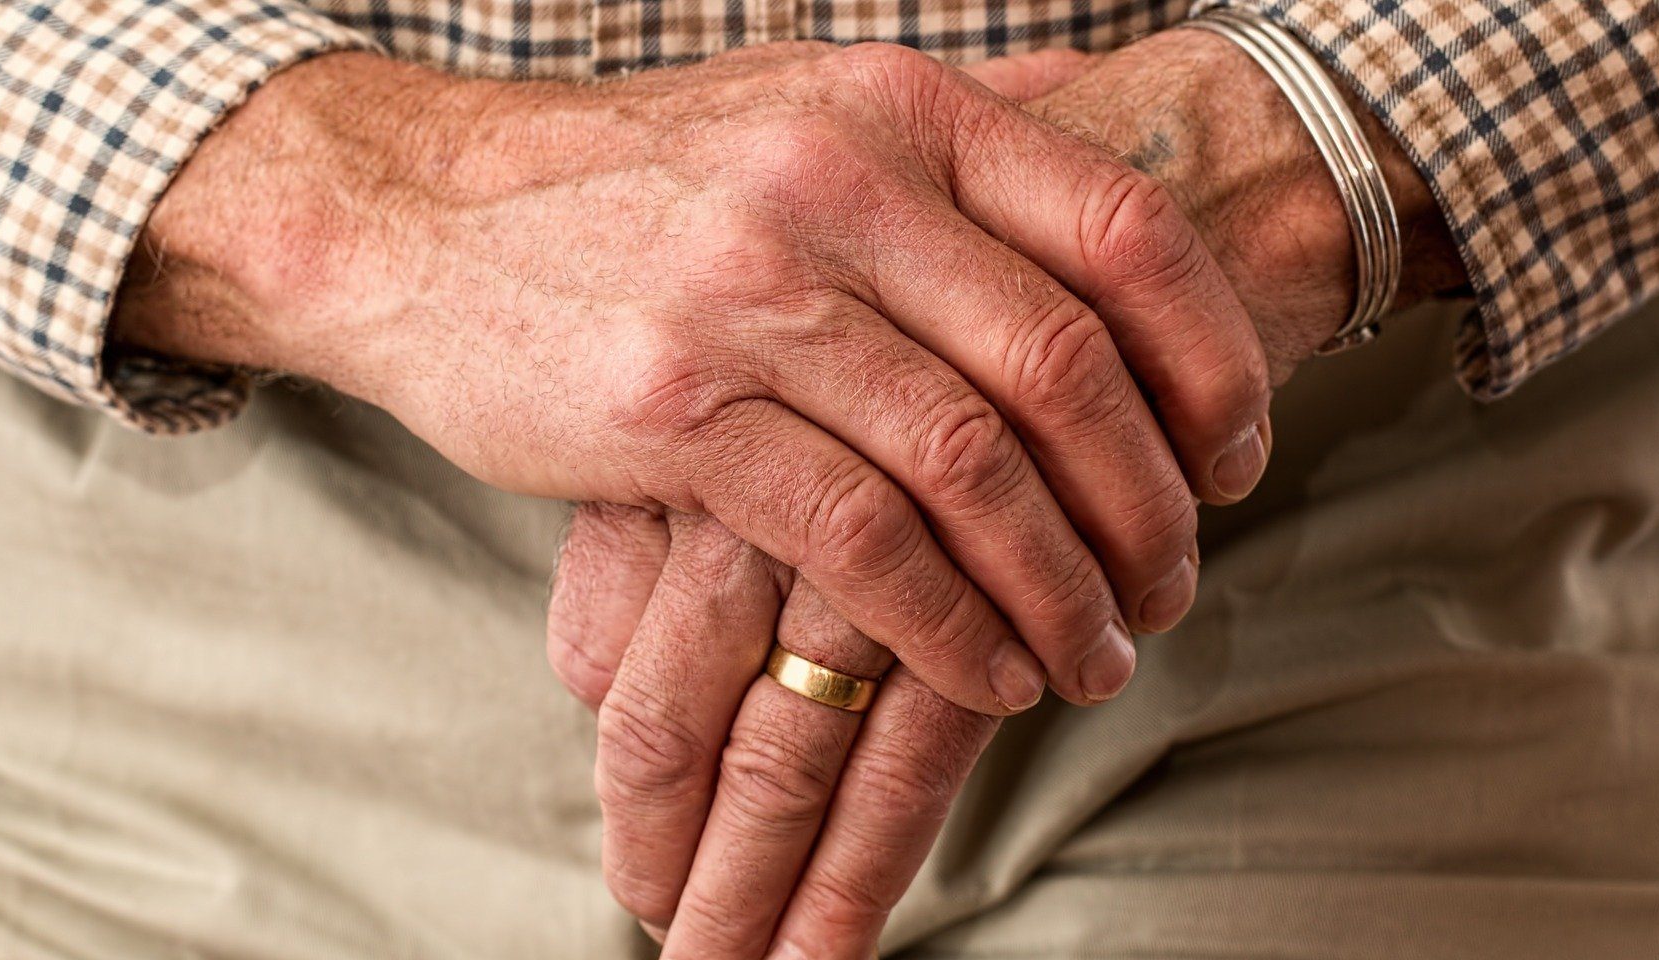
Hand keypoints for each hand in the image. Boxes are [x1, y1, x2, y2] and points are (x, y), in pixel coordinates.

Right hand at [545, 34, 1473, 957]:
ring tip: (1093, 654)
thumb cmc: (633, 183)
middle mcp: (835, 183)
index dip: (1212, 356)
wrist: (420, 218)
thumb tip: (1100, 104)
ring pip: (968, 464)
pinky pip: (857, 536)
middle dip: (1144, 501)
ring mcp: (749, 293)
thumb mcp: (797, 100)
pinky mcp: (674, 410)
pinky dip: (945, 622)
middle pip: (1061, 363)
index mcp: (893, 106)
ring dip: (1056, 584)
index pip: (1120, 226)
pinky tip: (985, 670)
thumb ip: (950, 117)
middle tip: (1169, 585)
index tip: (1237, 456)